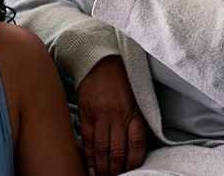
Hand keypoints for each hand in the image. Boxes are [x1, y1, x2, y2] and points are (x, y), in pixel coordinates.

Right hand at [78, 56, 147, 174]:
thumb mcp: (137, 98)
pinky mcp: (86, 112)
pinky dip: (88, 155)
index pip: (137, 144)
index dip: (134, 162)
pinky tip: (90, 166)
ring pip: (101, 148)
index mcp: (134, 111)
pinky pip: (86, 138)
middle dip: (116, 170)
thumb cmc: (122, 80)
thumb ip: (136, 121)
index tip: (131, 172)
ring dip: (102, 166)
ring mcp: (100, 114)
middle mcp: (118, 114)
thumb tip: (134, 148)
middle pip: (117, 151)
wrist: (100, 59)